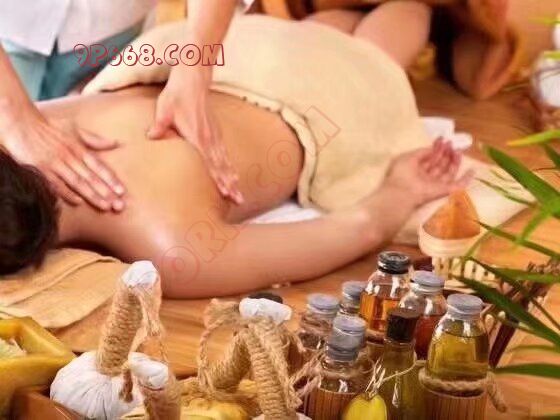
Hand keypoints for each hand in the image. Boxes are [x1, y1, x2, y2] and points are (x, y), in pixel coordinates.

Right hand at [1, 109, 124, 211]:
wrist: (22, 124)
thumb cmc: (50, 128)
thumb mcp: (75, 129)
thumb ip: (95, 140)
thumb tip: (116, 143)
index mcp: (79, 148)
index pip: (98, 166)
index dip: (110, 179)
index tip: (122, 191)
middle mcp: (69, 156)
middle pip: (91, 177)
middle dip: (106, 192)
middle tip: (119, 205)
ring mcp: (55, 163)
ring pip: (77, 182)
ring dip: (92, 195)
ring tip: (105, 206)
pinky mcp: (41, 169)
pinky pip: (56, 184)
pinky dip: (67, 193)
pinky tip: (78, 202)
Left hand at [148, 64, 242, 203]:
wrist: (193, 79)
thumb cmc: (177, 95)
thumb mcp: (164, 109)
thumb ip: (159, 125)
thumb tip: (151, 136)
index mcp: (198, 137)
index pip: (210, 163)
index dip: (218, 179)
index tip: (226, 192)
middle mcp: (209, 139)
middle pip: (222, 167)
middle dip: (230, 185)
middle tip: (238, 200)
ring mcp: (214, 136)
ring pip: (225, 162)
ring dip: (232, 179)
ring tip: (238, 194)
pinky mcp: (214, 132)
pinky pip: (224, 154)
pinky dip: (229, 166)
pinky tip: (232, 175)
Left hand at [384, 139, 473, 206]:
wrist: (402, 192)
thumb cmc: (401, 174)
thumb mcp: (408, 157)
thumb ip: (421, 152)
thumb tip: (432, 148)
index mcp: (415, 170)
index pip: (429, 158)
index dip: (436, 149)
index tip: (442, 139)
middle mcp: (426, 178)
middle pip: (439, 165)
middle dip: (445, 154)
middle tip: (451, 144)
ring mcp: (435, 185)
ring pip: (448, 173)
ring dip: (454, 162)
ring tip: (458, 150)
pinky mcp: (443, 191)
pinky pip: (457, 185)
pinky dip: (466, 179)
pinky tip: (472, 169)